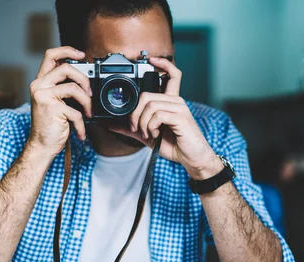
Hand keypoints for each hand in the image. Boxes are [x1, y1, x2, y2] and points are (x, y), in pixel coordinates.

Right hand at [28, 46, 92, 157]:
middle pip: (66, 68)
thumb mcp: (56, 102)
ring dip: (86, 103)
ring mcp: (43, 96)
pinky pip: (75, 111)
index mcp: (40, 82)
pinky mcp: (51, 109)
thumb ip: (64, 88)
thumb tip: (85, 80)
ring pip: (74, 88)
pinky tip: (80, 132)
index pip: (51, 55)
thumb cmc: (52, 125)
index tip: (81, 54)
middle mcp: (39, 86)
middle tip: (90, 94)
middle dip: (84, 79)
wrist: (42, 145)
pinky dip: (81, 124)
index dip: (67, 50)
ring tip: (88, 114)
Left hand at [108, 57, 221, 179]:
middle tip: (135, 127)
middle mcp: (177, 102)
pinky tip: (154, 134)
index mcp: (171, 102)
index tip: (152, 60)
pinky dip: (150, 126)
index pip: (173, 75)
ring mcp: (179, 108)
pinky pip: (157, 115)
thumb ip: (132, 128)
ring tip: (147, 133)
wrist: (191, 158)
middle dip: (135, 112)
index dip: (163, 64)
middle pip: (148, 95)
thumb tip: (112, 125)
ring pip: (150, 105)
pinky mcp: (181, 117)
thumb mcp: (149, 135)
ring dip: (142, 122)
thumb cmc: (175, 145)